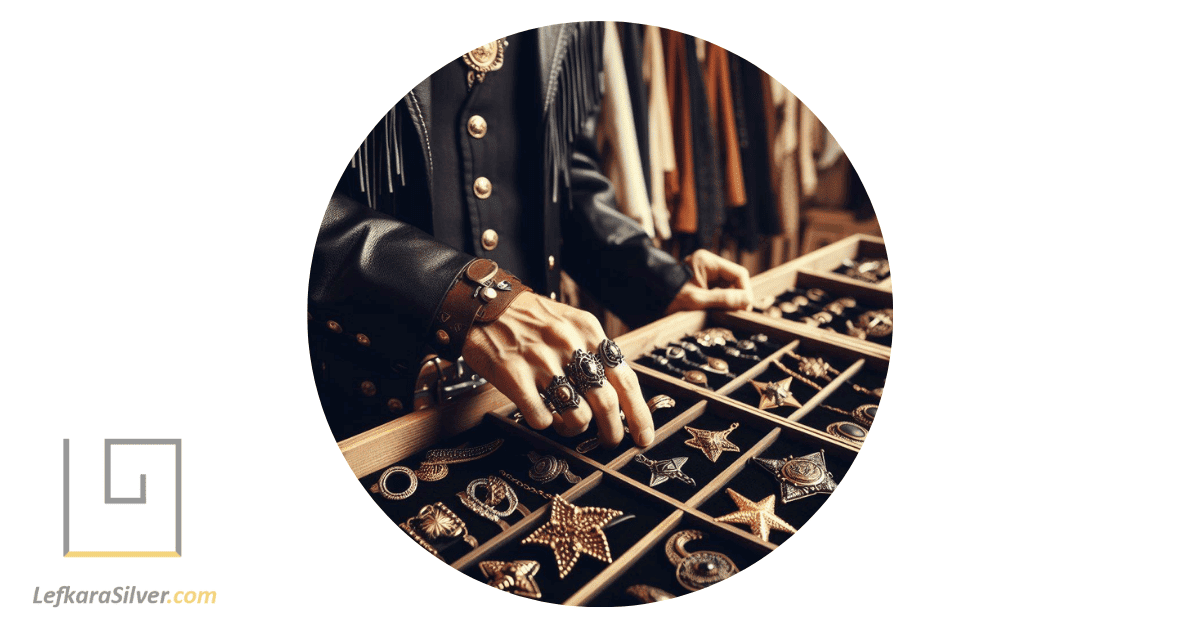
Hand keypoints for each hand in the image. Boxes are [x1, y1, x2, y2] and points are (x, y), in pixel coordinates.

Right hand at [462, 292, 654, 448]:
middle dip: (612, 431)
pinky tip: (542, 414)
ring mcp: (540, 360)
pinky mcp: (513, 374)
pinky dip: (545, 424)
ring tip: (567, 423)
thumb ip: (595, 353)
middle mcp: (568, 344)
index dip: (638, 413)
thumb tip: (619, 395)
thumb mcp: (571, 324)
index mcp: (588, 332)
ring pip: (576, 415)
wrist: (484, 304)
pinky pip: (540, 417)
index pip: (625, 379)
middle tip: (610, 441)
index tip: (644, 436)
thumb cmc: (532, 320)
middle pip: (605, 402)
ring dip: (575, 428)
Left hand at [665, 249, 754, 314]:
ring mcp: (705, 274)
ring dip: (729, 301)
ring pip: (728, 288)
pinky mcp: (702, 284)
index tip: (745, 308)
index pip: (739, 273)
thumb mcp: (697, 300)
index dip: (745, 291)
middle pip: (735, 280)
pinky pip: (719, 292)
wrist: (647, 298)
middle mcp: (707, 264)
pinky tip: (716, 311)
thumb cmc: (668, 296)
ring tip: (724, 313)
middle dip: (737, 297)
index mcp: (707, 261)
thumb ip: (723, 300)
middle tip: (736, 313)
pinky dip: (720, 302)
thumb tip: (748, 301)